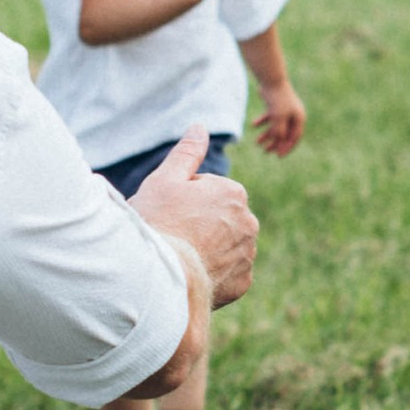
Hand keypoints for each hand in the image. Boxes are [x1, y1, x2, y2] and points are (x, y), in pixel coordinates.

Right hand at [131, 127, 258, 303]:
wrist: (161, 277)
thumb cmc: (160, 223)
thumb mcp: (166, 179)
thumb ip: (187, 152)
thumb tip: (200, 127)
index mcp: (233, 193)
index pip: (205, 191)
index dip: (181, 200)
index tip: (168, 213)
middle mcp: (249, 222)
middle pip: (217, 219)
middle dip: (199, 223)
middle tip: (172, 235)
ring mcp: (247, 254)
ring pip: (224, 246)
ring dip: (206, 249)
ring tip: (181, 257)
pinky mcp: (242, 283)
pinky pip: (226, 274)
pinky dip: (211, 274)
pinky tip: (191, 274)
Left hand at [255, 82, 305, 155]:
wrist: (271, 80)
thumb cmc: (277, 100)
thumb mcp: (278, 118)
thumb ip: (279, 131)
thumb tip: (278, 143)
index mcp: (299, 118)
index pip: (294, 137)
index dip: (286, 148)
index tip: (278, 156)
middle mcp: (293, 115)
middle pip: (285, 134)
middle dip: (275, 143)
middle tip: (266, 152)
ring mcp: (285, 110)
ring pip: (276, 127)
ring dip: (267, 135)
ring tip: (257, 142)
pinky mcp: (275, 105)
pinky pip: (269, 118)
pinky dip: (262, 122)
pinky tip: (254, 124)